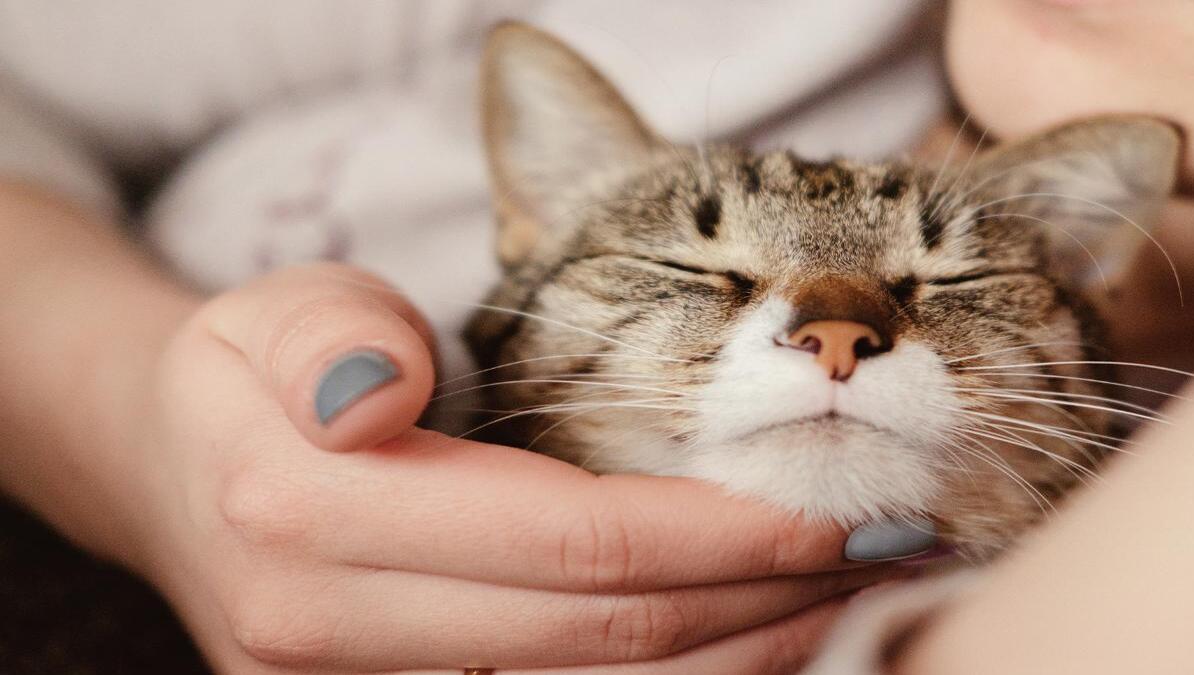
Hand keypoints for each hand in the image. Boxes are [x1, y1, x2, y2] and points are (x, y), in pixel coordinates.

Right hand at [124, 263, 906, 673]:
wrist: (171, 469)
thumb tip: (381, 395)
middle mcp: (325, 633)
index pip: (571, 542)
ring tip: (838, 611)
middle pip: (601, 639)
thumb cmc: (255, 372)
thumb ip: (331, 338)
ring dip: (731, 663)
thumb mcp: (277, 313)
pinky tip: (737, 650)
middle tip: (875, 560)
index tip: (833, 516)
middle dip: (757, 607)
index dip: (717, 535)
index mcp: (309, 515)